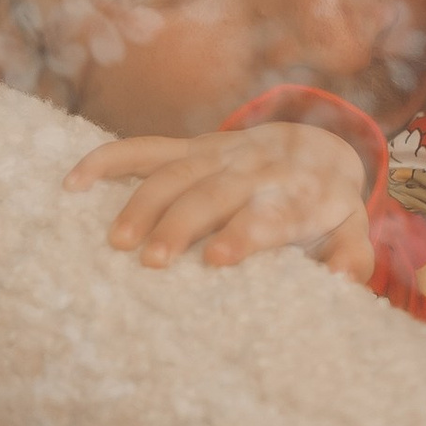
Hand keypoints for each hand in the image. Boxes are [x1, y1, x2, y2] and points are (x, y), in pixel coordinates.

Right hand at [66, 122, 374, 280]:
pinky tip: (73, 183)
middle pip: (213, 191)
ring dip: (142, 202)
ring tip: (115, 243)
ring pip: (174, 172)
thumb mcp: (351, 228)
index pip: (268, 209)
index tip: (217, 258)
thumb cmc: (326, 205)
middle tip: (151, 261)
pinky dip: (107, 160)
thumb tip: (343, 279)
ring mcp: (216, 153)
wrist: (316, 147)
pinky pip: (143, 148)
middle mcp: (252, 166)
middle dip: (182, 222)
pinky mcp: (189, 148)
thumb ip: (351, 255)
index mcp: (294, 189)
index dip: (245, 230)